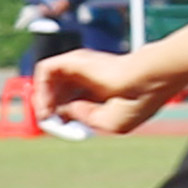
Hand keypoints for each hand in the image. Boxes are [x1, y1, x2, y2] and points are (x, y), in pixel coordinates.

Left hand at [35, 51, 184, 134]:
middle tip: (47, 122)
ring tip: (45, 115)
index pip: (74, 101)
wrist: (146, 80)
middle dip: (50, 107)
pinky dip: (41, 88)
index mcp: (102, 92)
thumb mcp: (107, 122)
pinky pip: (45, 70)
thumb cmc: (135, 103)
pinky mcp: (73, 60)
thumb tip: (62, 112)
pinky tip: (46, 104)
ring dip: (42, 99)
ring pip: (50, 80)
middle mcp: (89, 78)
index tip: (59, 126)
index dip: (63, 115)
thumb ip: (83, 117)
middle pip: (60, 91)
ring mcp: (81, 68)